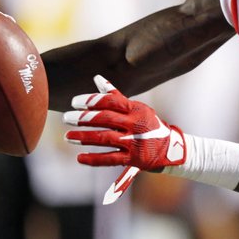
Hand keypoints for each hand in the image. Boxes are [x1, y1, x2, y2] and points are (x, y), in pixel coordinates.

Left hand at [63, 75, 186, 203]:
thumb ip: (116, 96)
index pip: (110, 101)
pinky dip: (94, 159)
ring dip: (84, 138)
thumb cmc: (149, 125)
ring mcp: (135, 142)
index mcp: (136, 109)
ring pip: (105, 138)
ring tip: (68, 136)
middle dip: (84, 118)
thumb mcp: (136, 109)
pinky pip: (110, 159)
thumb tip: (97, 78)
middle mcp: (136, 124)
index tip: (74, 102)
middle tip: (67, 118)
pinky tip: (80, 158)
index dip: (91, 100)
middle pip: (106, 119)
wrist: (171, 149)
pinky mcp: (134, 159)